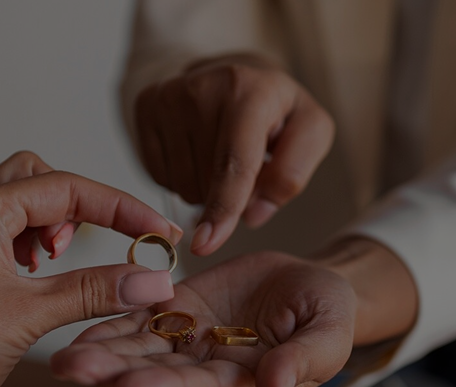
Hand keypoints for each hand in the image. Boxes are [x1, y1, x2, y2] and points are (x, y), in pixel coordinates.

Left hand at [0, 151, 182, 386]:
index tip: (158, 234)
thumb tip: (153, 279)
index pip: (65, 188)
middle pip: (37, 176)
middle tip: (101, 245)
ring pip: (16, 202)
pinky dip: (28, 245)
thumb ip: (95, 290)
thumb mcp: (30, 318)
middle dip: (79, 205)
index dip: (120, 208)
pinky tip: (36, 280)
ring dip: (51, 225)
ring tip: (60, 267)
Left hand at [50, 252, 355, 386]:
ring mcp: (187, 339)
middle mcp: (204, 368)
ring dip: (99, 351)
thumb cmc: (329, 315)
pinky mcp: (177, 308)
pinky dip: (109, 318)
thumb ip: (303, 361)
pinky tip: (76, 321)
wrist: (311, 286)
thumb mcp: (328, 334)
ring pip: (137, 348)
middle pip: (153, 373)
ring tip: (60, 357)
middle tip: (70, 369)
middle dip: (111, 372)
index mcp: (241, 382)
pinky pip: (138, 315)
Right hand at [133, 53, 334, 254]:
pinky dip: (182, 176)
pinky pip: (158, 174)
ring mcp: (167, 95)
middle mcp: (201, 87)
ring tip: (221, 154)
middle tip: (246, 165)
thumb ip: (293, 174)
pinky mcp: (145, 106)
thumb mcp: (310, 132)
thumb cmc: (277, 110)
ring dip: (204, 188)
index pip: (233, 163)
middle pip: (205, 183)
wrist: (235, 72)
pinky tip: (197, 151)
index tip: (206, 245)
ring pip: (181, 183)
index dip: (222, 208)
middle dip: (228, 196)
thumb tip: (252, 214)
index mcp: (249, 91)